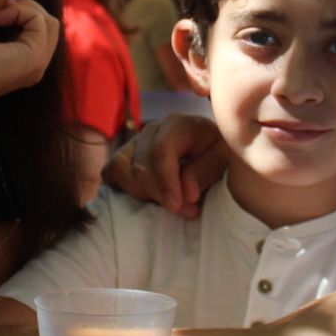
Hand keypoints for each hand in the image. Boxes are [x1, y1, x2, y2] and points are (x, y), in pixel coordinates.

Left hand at [0, 0, 58, 109]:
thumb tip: (0, 3)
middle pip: (47, 24)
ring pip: (48, 21)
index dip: (17, 11)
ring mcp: (37, 63)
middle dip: (25, 7)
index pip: (36, 28)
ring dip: (24, 7)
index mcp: (21, 64)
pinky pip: (39, 20)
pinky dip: (19, 10)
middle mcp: (34, 66)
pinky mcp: (34, 57)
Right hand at [102, 114, 228, 217]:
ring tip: (166, 204)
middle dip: (159, 194)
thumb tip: (186, 192)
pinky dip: (124, 188)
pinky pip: (111, 171)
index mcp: (179, 124)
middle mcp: (153, 129)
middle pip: (141, 165)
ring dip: (141, 193)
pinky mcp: (124, 155)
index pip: (160, 150)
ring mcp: (135, 142)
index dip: (165, 181)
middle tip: (184, 211)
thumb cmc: (218, 155)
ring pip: (122, 168)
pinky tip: (148, 199)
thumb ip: (206, 171)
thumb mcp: (224, 160)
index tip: (176, 206)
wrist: (210, 153)